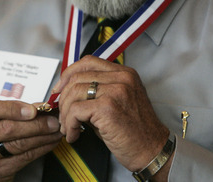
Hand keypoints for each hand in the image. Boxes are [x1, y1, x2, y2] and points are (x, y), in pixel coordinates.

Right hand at [0, 99, 61, 181]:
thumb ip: (9, 111)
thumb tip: (39, 106)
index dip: (14, 109)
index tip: (33, 110)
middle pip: (8, 129)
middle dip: (36, 124)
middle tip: (54, 121)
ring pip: (18, 145)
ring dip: (42, 136)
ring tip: (56, 130)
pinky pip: (23, 158)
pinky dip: (41, 149)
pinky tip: (50, 142)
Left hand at [53, 55, 169, 171]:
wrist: (152, 150)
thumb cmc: (135, 131)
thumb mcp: (118, 102)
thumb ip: (97, 92)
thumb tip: (67, 93)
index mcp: (124, 73)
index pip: (88, 62)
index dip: (69, 74)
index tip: (59, 89)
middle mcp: (121, 78)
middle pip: (78, 77)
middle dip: (63, 98)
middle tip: (62, 115)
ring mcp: (116, 91)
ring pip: (74, 92)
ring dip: (65, 113)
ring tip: (68, 128)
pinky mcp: (108, 107)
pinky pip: (76, 110)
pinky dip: (69, 124)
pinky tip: (74, 134)